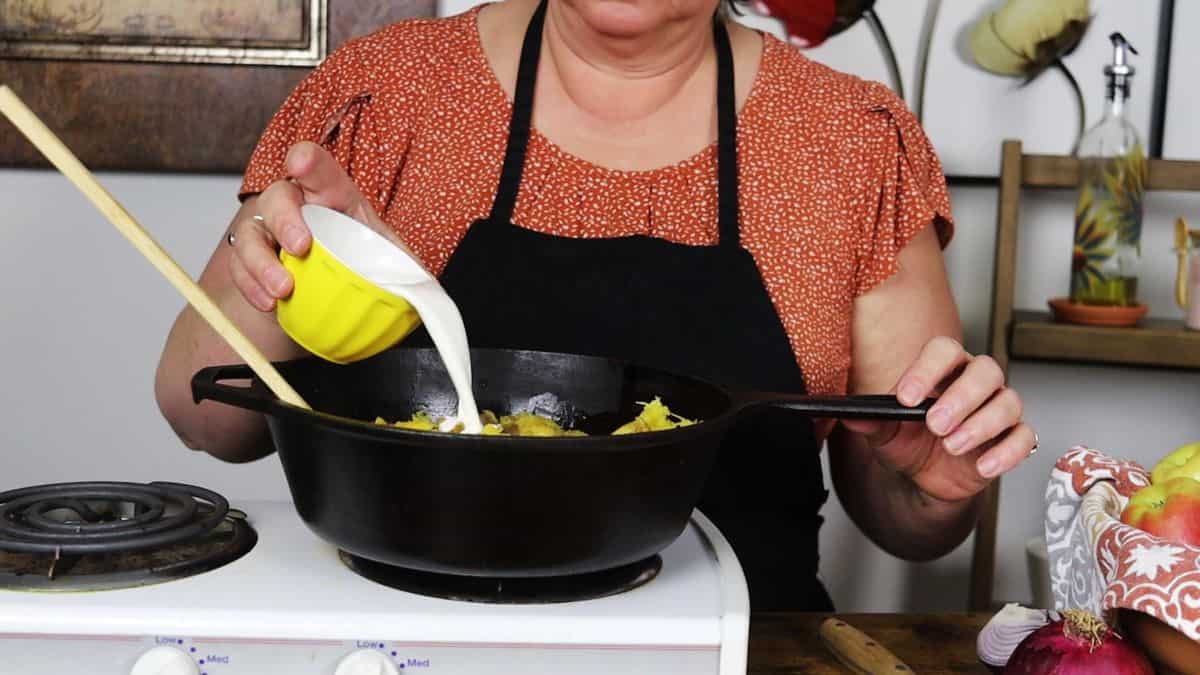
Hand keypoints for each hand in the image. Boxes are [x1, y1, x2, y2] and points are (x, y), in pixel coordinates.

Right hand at [226, 141, 411, 311]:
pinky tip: (269, 304)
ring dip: (263, 264)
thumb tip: (427, 286)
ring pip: (251, 235)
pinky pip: (239, 270)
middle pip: (278, 198)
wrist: (320, 278)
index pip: (316, 166)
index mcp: (328, 192)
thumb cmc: (351, 251)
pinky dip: (252, 288)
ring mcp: (266, 230)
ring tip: (283, 289)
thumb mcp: (383, 251)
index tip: (302, 163)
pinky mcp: (247, 259)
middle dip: (287, 220)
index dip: (308, 161)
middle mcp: (292, 204)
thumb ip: (404, 263)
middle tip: (301, 247)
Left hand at [840, 336, 1035, 502]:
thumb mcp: (884, 433)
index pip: (944, 351)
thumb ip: (870, 421)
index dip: (927, 370)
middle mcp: (976, 383)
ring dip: (981, 424)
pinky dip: (1007, 452)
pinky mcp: (1012, 439)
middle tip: (934, 423)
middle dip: (960, 397)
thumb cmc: (909, 443)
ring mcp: (998, 409)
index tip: (905, 397)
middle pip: (984, 371)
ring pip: (1008, 401)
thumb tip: (850, 416)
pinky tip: (982, 466)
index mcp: (944, 370)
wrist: (925, 478)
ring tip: (951, 445)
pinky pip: (1025, 438)